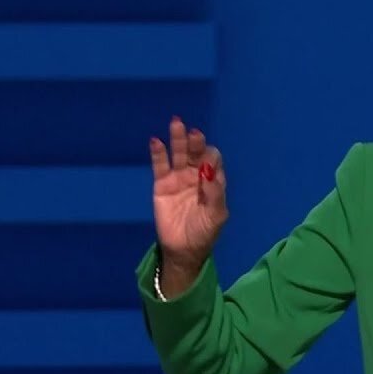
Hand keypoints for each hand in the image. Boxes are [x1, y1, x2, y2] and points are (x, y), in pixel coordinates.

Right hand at [150, 116, 228, 275]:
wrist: (183, 249)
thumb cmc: (204, 232)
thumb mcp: (216, 216)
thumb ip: (215, 193)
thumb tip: (208, 171)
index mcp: (213, 181)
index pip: (214, 161)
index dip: (211, 158)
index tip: (207, 164)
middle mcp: (196, 175)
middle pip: (196, 153)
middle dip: (196, 143)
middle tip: (194, 134)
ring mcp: (178, 178)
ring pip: (179, 154)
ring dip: (178, 139)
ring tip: (177, 124)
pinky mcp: (162, 183)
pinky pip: (160, 165)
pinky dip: (158, 153)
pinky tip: (156, 141)